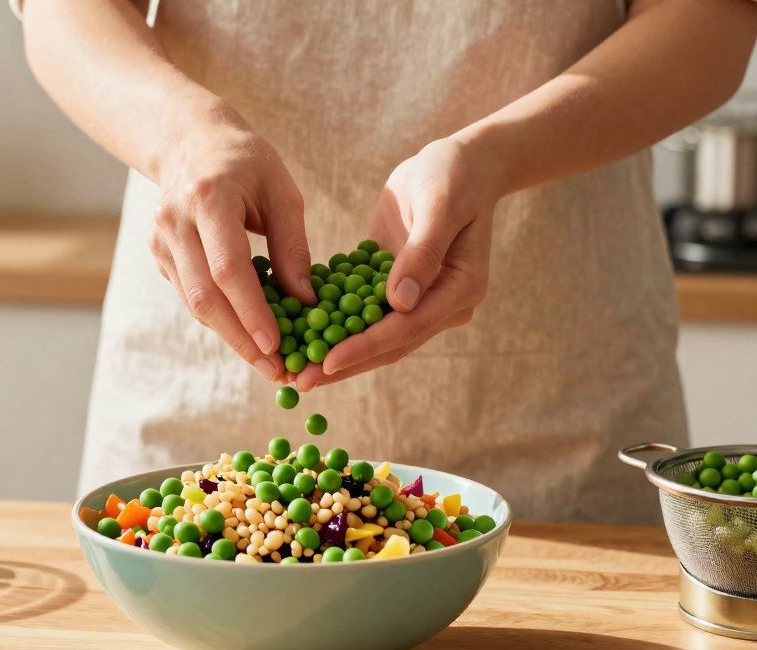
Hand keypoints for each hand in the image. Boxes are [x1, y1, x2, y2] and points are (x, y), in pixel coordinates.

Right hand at [150, 116, 313, 379]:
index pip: (228, 268)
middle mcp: (175, 221)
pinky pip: (191, 297)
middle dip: (240, 339)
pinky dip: (220, 319)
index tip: (276, 344)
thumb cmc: (247, 163)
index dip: (251, 311)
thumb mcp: (282, 192)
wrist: (192, 142)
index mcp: (208, 198)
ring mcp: (161, 240)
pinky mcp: (159, 254)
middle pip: (205, 296)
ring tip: (267, 361)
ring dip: (231, 337)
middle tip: (273, 369)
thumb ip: (292, 246)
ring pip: (194, 304)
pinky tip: (247, 334)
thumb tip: (305, 303)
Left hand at [295, 136, 503, 390]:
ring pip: (373, 335)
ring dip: (334, 351)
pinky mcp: (396, 287)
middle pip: (387, 344)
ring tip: (294, 369)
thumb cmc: (454, 175)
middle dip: (342, 363)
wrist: (462, 162)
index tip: (327, 361)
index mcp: (459, 290)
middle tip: (299, 380)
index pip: (407, 328)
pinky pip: (362, 311)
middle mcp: (441, 304)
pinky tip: (298, 333)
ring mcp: (419, 299)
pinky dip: (333, 322)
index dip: (365, 346)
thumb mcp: (440, 204)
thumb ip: (422, 252)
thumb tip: (399, 302)